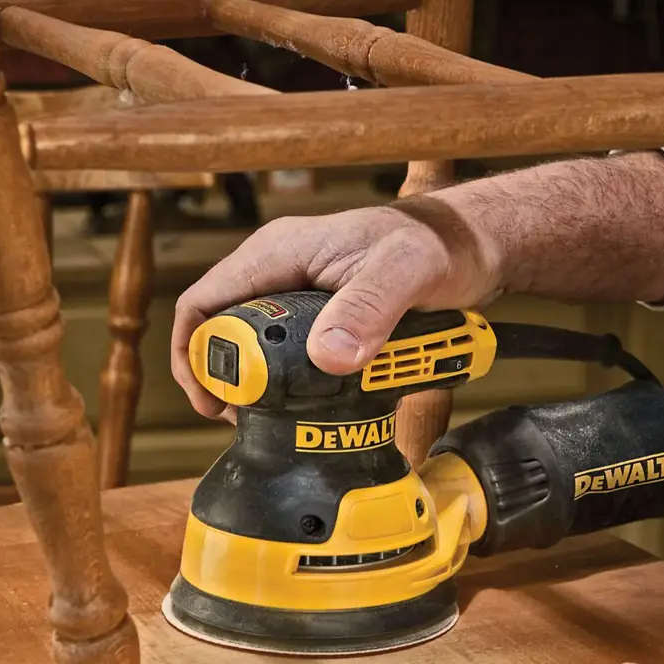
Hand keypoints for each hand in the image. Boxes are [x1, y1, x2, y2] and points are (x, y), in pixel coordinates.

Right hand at [170, 196, 502, 417]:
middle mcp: (278, 269)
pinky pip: (283, 350)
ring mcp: (296, 292)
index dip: (193, 354)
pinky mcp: (318, 314)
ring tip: (268, 419)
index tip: (211, 402)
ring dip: (253, 384)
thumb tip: (328, 356)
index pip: (204, 300)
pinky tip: (302, 405)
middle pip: (219, 329)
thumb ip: (368, 309)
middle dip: (221, 377)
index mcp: (279, 251)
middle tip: (240, 419)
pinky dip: (285, 380)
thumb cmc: (437, 244)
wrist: (469, 245)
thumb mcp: (404, 273)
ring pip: (250, 344)